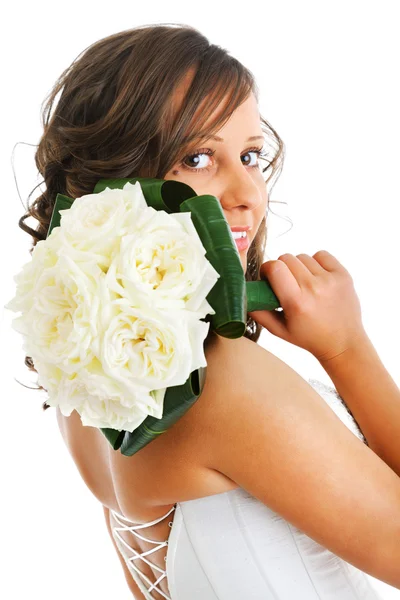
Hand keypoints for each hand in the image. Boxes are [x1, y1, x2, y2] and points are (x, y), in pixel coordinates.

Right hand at [248, 250, 365, 360]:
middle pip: (287, 258)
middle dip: (281, 268)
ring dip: (299, 267)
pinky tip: (317, 277)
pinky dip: (316, 263)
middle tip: (285, 283)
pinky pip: (321, 255)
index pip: (275, 267)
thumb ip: (259, 313)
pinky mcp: (343, 275)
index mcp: (296, 302)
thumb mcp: (279, 331)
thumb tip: (244, 295)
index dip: (267, 269)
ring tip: (303, 283)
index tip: (268, 278)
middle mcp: (314, 288)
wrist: (344, 343)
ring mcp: (331, 280)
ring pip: (303, 256)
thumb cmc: (309, 337)